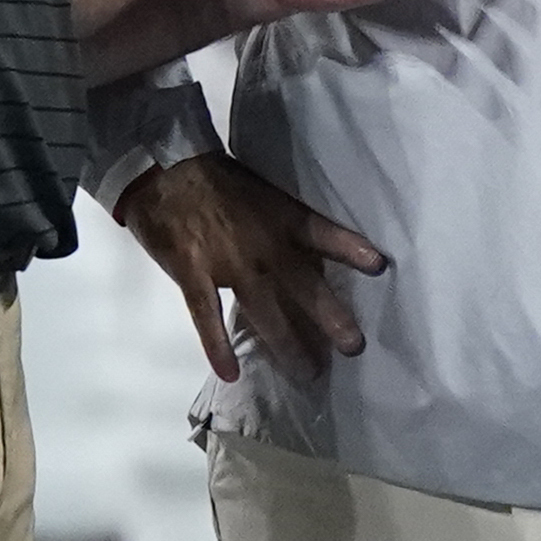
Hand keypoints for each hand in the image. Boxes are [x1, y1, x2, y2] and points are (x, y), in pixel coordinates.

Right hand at [118, 153, 385, 382]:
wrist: (161, 167)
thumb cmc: (211, 175)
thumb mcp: (258, 189)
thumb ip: (278, 219)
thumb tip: (302, 247)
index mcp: (278, 216)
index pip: (322, 233)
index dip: (350, 248)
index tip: (379, 266)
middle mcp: (261, 243)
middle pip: (303, 285)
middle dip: (330, 317)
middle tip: (353, 347)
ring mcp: (227, 262)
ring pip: (265, 310)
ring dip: (287, 344)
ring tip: (309, 373)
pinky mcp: (194, 275)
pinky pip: (207, 317)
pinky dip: (217, 347)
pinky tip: (230, 373)